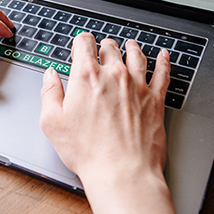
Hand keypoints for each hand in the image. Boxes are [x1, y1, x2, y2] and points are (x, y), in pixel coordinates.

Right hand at [40, 33, 179, 213]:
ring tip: (130, 45)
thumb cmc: (87, 150)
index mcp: (86, 76)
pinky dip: (164, 61)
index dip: (81, 41)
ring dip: (131, 47)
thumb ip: (49, 92)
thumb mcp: (52, 121)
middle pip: (110, 47)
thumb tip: (50, 75)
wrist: (121, 172)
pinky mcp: (155, 99)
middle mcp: (113, 75)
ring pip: (136, 55)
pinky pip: (163, 73)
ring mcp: (137, 85)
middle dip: (103, 46)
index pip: (84, 43)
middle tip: (102, 49)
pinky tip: (164, 56)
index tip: (81, 45)